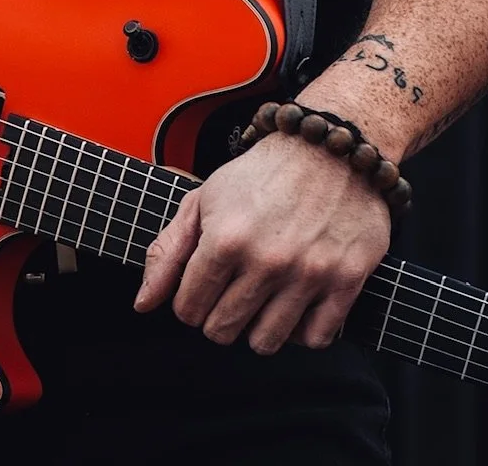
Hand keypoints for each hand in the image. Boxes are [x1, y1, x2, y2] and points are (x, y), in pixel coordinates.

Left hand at [133, 131, 389, 353]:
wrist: (328, 146)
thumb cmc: (263, 173)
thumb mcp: (204, 199)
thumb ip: (168, 251)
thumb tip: (143, 304)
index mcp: (225, 238)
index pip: (188, 310)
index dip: (190, 301)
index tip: (204, 285)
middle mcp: (266, 260)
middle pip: (222, 331)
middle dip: (219, 315)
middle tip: (232, 289)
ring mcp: (308, 273)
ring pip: (265, 342)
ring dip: (258, 326)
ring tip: (263, 297)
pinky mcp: (345, 281)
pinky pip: (314, 339)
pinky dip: (301, 330)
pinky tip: (295, 303)